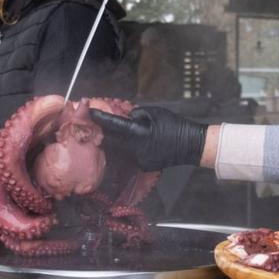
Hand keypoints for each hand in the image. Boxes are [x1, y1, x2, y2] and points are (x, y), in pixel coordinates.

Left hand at [90, 106, 206, 170]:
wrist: (189, 145)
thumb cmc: (173, 124)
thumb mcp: (154, 112)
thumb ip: (136, 114)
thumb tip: (125, 118)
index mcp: (138, 132)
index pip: (113, 124)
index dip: (100, 118)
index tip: (89, 112)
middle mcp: (135, 149)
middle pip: (112, 139)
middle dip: (105, 131)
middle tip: (99, 123)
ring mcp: (138, 160)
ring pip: (120, 149)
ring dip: (116, 141)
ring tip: (113, 133)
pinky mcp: (142, 166)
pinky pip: (129, 155)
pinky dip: (128, 149)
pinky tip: (133, 144)